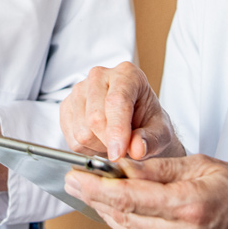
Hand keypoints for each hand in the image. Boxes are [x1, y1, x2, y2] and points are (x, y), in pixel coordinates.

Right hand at [60, 62, 183, 161]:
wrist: (136, 123)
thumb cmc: (149, 123)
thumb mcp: (161, 133)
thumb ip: (152, 140)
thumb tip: (137, 148)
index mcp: (127, 74)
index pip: (116, 101)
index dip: (117, 130)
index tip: (119, 154)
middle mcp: (100, 76)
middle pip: (95, 118)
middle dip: (109, 142)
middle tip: (124, 148)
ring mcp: (79, 90)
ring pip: (82, 131)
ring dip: (99, 146)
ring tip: (113, 141)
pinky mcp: (66, 106)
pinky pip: (71, 138)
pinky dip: (86, 148)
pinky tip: (99, 140)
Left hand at [63, 154, 227, 228]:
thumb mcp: (203, 166)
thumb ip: (159, 168)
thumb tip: (122, 165)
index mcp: (191, 205)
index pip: (128, 197)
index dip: (94, 188)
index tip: (73, 178)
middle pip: (124, 218)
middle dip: (98, 200)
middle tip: (79, 183)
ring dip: (113, 216)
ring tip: (102, 196)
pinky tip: (131, 215)